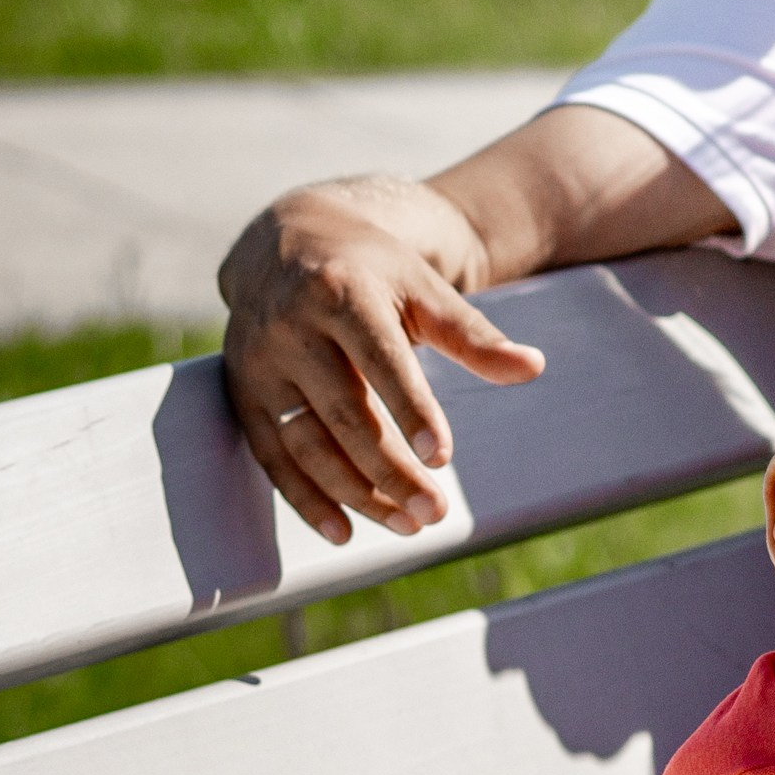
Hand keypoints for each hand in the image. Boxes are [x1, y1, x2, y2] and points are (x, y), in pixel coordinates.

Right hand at [219, 179, 543, 546]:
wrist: (286, 244)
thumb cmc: (373, 272)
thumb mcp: (423, 288)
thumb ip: (472, 334)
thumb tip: (532, 367)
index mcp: (342, 292)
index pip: (378, 358)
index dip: (410, 409)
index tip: (441, 457)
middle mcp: (291, 327)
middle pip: (343, 411)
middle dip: (389, 468)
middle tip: (434, 513)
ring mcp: (260, 363)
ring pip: (306, 442)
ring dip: (355, 492)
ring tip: (407, 524)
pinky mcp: (242, 392)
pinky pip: (271, 455)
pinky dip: (305, 498)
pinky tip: (344, 531)